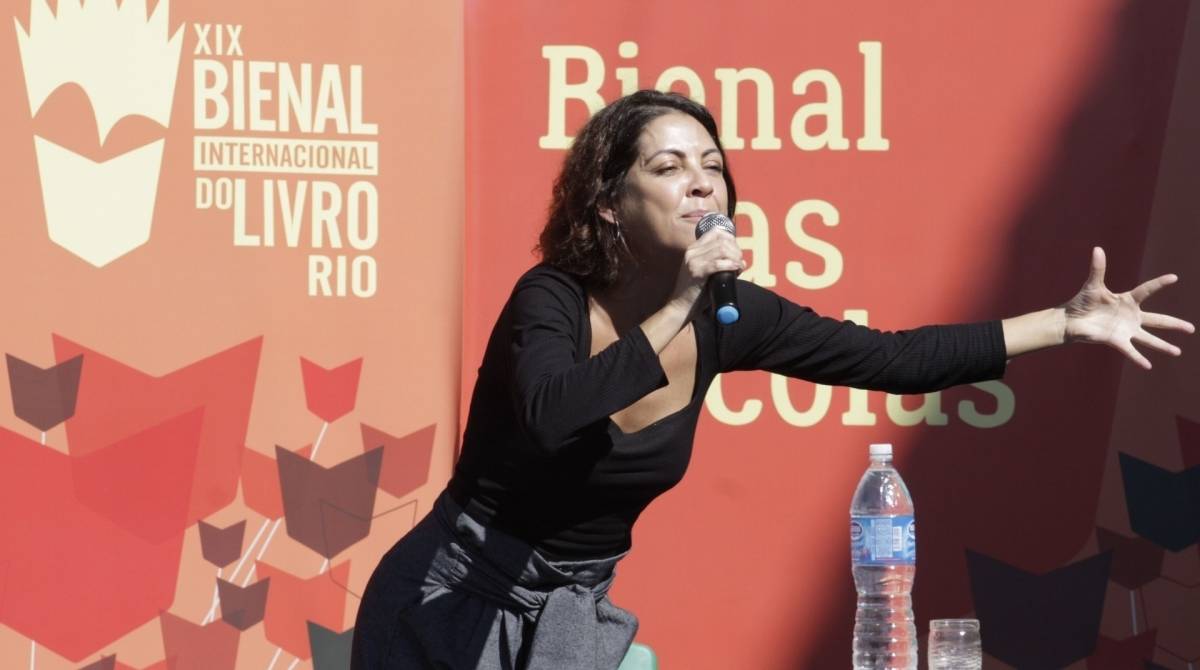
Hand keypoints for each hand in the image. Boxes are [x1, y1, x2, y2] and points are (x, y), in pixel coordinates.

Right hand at [670, 227, 745, 314]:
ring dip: (735, 257)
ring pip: (722, 249)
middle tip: (740, 263)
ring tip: (739, 267)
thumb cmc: (696, 292)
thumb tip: (741, 260)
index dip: (731, 239)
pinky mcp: (696, 272)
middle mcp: (692, 252)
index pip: (715, 232)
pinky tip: (736, 269)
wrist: (680, 306)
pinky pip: (718, 264)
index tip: (736, 252)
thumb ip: (718, 263)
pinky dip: (731, 265)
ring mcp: (693, 261)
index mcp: (693, 249)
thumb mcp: (704, 271)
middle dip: (736, 250)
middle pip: (722, 240)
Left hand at [1063, 247, 1193, 368]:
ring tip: (1178, 352)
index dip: (1159, 283)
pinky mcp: (1115, 340)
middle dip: (1174, 324)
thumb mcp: (1092, 285)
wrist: (1070, 320)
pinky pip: (1129, 351)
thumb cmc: (1082, 302)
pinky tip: (1148, 366)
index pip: (1147, 290)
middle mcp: (1130, 316)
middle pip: (1157, 319)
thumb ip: (1098, 269)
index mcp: (1127, 300)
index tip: (1174, 277)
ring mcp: (1125, 330)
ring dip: (1163, 346)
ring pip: (1148, 339)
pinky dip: (1138, 358)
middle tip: (1191, 328)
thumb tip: (1097, 249)